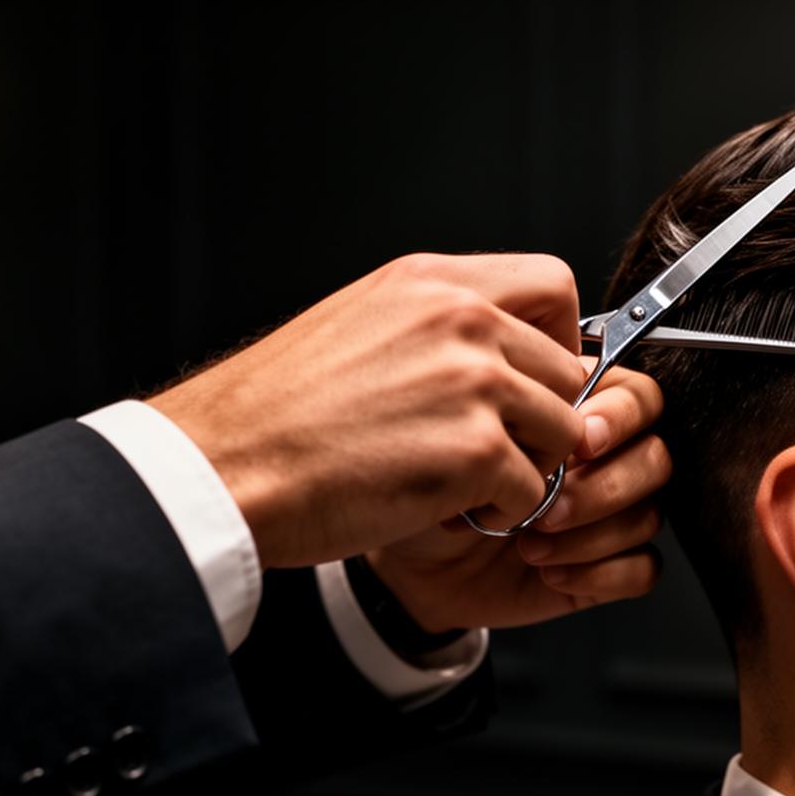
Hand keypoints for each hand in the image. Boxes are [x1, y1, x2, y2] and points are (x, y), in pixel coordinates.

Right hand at [149, 253, 587, 567]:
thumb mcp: (357, 325)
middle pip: (569, 369)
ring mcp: (474, 385)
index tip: (537, 376)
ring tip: (470, 485)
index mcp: (431, 282)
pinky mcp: (475, 452)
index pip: (552, 285)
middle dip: (545, 417)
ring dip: (528, 468)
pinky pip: (534, 490)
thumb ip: (434, 328)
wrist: (225, 464)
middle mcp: (461, 321)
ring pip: (563, 432)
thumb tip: (497, 351)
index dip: (559, 338)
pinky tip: (451, 510)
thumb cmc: (275, 413)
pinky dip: (502, 513)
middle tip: (500, 450)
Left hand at [365, 362, 668, 630]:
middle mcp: (603, 461)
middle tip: (550, 505)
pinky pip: (642, 569)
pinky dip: (600, 573)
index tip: (582, 438)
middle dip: (603, 486)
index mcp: (579, 412)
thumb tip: (552, 408)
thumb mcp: (461, 430)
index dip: (622, 417)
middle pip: (657, 458)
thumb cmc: (435, 484)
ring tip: (533, 542)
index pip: (640, 398)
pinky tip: (552, 571)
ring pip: (649, 516)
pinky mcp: (607, 566)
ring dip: (592, 533)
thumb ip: (515, 404)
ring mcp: (608, 515)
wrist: (410, 559)